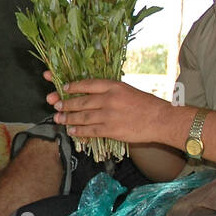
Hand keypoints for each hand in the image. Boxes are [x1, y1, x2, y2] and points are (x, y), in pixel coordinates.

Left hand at [46, 71, 169, 144]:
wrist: (160, 120)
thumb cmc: (147, 105)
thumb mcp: (128, 91)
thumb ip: (110, 92)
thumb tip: (93, 95)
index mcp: (114, 86)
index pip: (87, 84)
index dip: (73, 86)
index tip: (63, 88)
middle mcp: (109, 99)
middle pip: (81, 101)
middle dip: (65, 103)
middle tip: (54, 104)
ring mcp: (108, 115)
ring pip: (82, 116)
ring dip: (68, 118)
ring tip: (58, 119)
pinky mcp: (110, 129)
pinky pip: (89, 130)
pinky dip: (78, 131)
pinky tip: (71, 130)